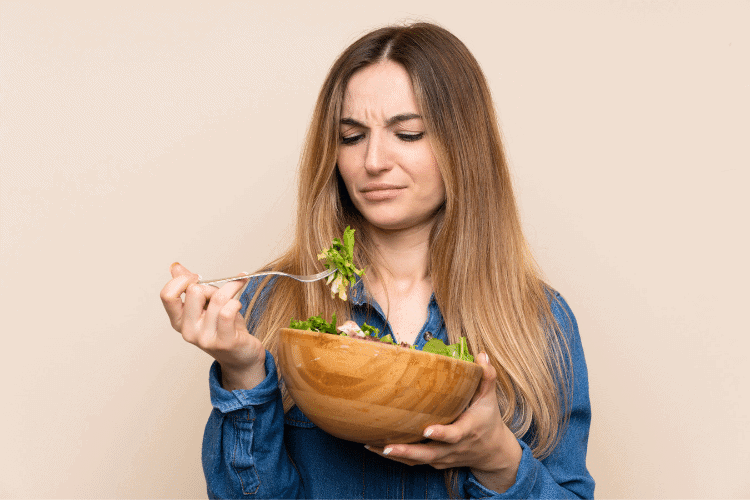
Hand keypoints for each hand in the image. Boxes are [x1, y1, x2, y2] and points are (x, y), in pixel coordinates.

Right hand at [159, 262, 265, 389]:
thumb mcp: (206, 306)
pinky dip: (236, 302)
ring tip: (236, 293)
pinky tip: (239, 305)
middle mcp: (188, 330)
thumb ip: (190, 287)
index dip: (183, 280)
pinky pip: (228, 311)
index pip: (167, 295)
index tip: (198, 277)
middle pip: (194, 291)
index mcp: (179, 321)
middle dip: (212, 287)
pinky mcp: (224, 341)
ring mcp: (205, 338)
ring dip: (231, 289)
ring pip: (218, 298)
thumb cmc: (225, 328)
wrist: (242, 356)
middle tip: (221, 293)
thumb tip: (175, 267)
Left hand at [365, 352, 522, 492]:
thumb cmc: (487, 419)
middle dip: (408, 452)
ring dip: (395, 456)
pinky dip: (396, 458)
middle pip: (429, 454)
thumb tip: (482, 354)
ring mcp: (443, 458)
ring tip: (372, 446)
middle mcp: (454, 448)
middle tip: (387, 447)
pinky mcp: (435, 462)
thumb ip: (486, 377)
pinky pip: (414, 463)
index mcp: (467, 431)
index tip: (426, 430)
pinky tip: (376, 448)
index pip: (454, 435)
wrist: (492, 452)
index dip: (440, 434)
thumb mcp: (489, 398)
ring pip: (418, 461)